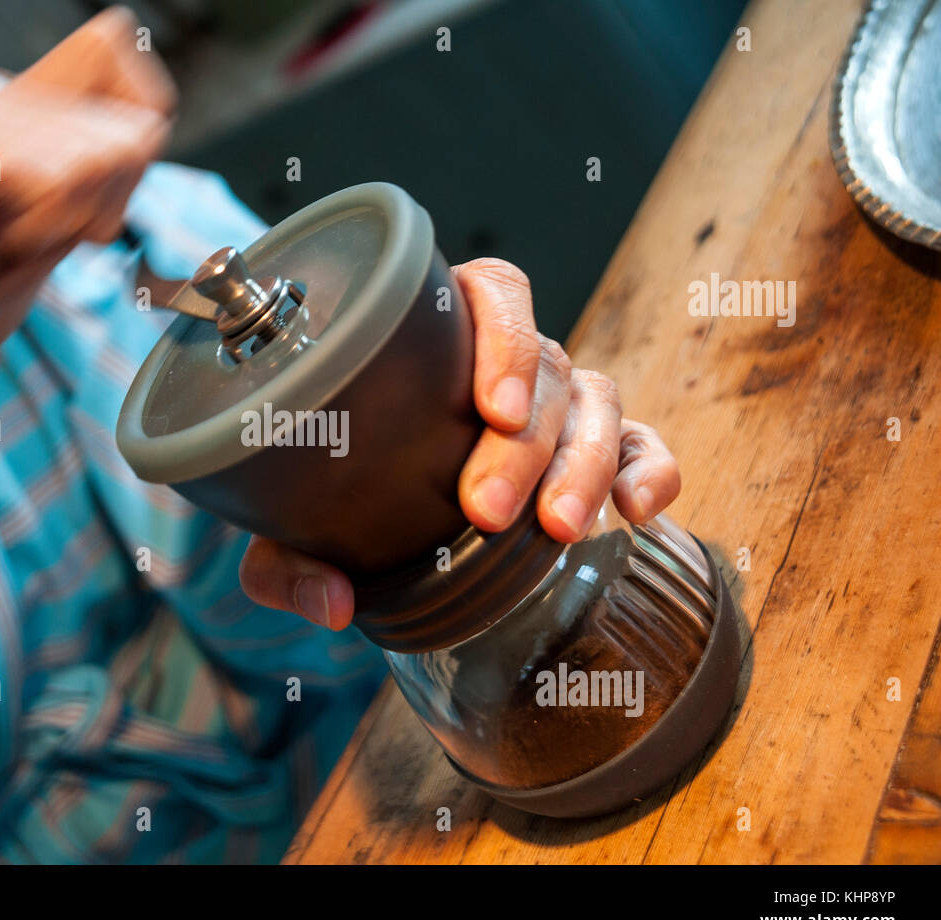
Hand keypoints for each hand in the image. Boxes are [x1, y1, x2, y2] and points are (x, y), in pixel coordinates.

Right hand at [0, 6, 174, 420]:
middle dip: (104, 207)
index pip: (113, 55)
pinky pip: (59, 181)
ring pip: (98, 157)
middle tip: (28, 244)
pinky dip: (40, 234)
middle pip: (127, 129)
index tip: (89, 207)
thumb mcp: (42, 243)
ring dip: (65, 226)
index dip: (134, 137)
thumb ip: (86, 189)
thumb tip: (144, 134)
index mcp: (1, 116)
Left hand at [238, 258, 681, 629]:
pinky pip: (638, 446)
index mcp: (438, 333)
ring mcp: (558, 402)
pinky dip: (649, 470)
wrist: (363, 507)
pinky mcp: (594, 450)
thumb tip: (331, 604)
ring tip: (558, 529)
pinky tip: (637, 513)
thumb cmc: (329, 482)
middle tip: (487, 510)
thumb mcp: (293, 516)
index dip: (504, 339)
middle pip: (545, 369)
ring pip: (597, 405)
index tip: (494, 407)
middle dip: (522, 445)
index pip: (493, 294)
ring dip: (584, 465)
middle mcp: (508, 360)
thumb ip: (291, 558)